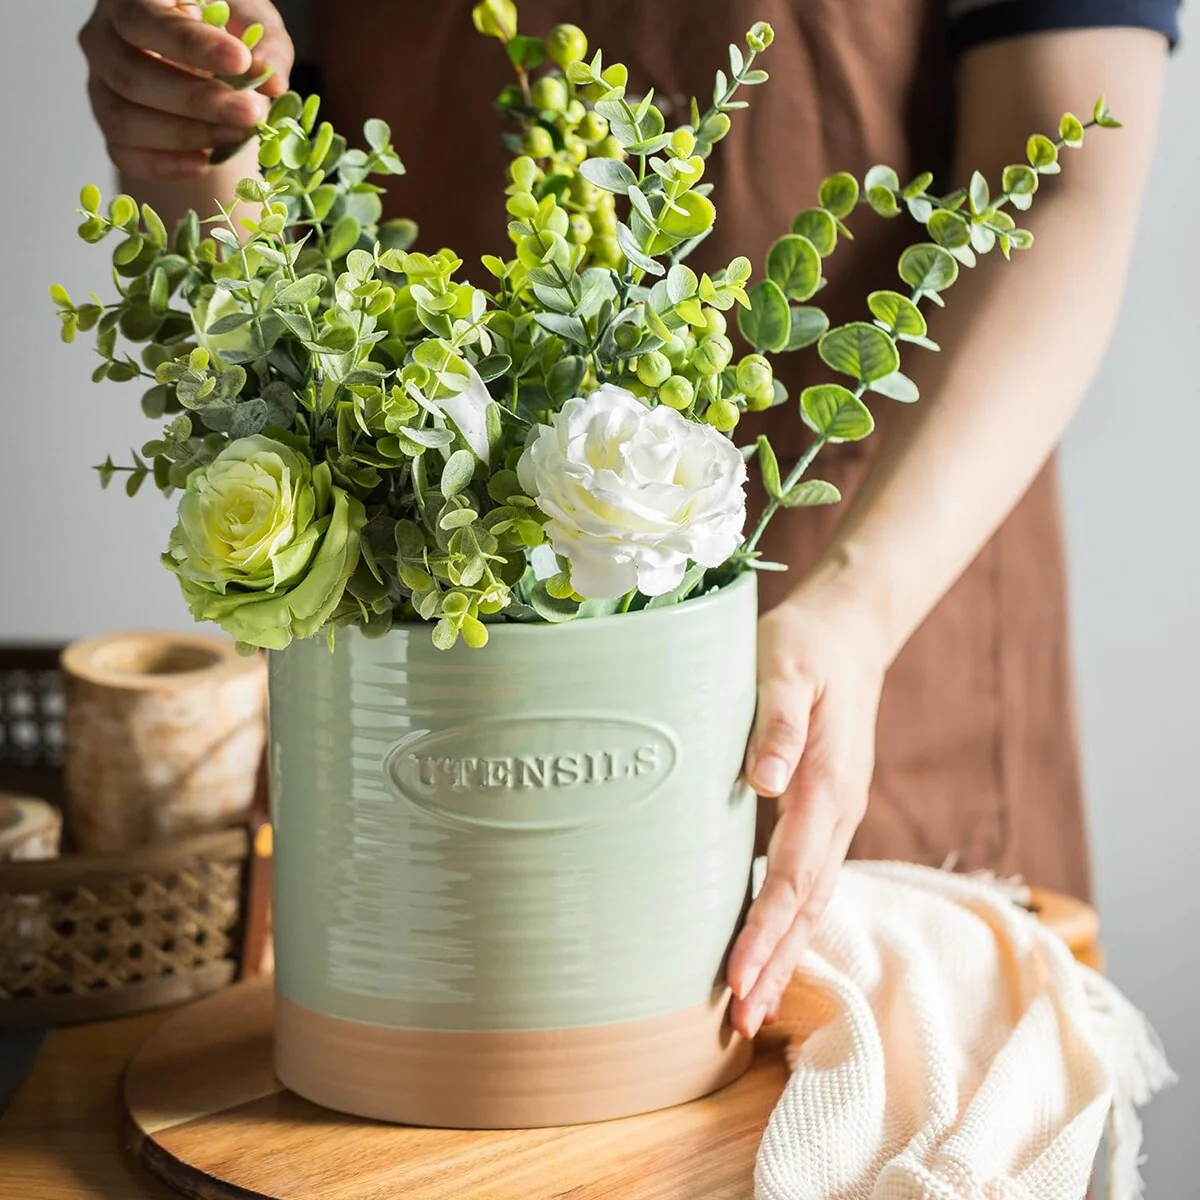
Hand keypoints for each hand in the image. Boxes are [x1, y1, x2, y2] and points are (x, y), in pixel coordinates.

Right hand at [79, 0, 293, 180]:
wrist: (209, 61)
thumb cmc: (226, 30)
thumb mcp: (253, 22)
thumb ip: (266, 46)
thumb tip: (274, 84)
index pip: (146, 19)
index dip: (191, 45)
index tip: (240, 61)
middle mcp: (103, 38)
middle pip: (131, 75)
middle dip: (196, 101)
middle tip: (250, 114)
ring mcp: (100, 85)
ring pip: (122, 118)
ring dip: (184, 135)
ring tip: (238, 136)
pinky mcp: (110, 126)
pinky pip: (123, 153)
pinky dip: (164, 164)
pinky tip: (204, 163)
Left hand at [727, 590, 885, 1036]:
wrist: (849, 632)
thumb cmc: (806, 647)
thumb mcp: (783, 668)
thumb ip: (774, 723)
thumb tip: (763, 781)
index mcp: (826, 783)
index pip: (793, 874)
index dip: (765, 929)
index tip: (737, 977)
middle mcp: (837, 810)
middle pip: (807, 903)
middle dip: (775, 963)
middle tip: (739, 1021)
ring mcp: (836, 813)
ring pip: (812, 899)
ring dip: (785, 953)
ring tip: (752, 1006)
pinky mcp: (825, 809)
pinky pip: (810, 877)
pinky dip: (790, 920)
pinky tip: (769, 944)